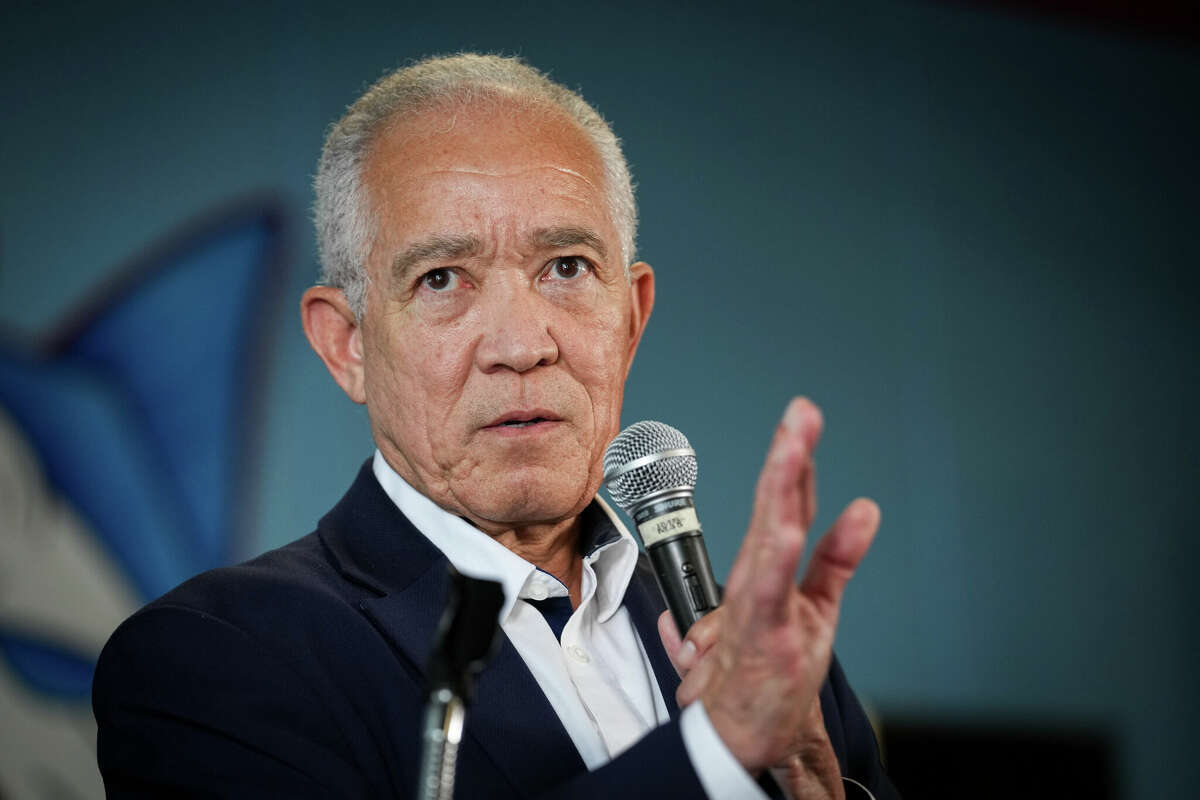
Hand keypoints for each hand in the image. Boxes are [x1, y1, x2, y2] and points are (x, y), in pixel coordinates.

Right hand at [658, 397, 878, 789]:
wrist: (735, 734)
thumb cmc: (768, 672)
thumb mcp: (819, 605)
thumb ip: (839, 556)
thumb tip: (866, 508)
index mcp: (768, 568)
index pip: (785, 503)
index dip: (795, 458)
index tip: (803, 417)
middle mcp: (757, 577)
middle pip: (774, 506)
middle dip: (788, 455)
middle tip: (800, 412)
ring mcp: (757, 602)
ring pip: (767, 535)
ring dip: (780, 490)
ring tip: (792, 449)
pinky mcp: (761, 634)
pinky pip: (766, 592)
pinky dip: (775, 559)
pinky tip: (785, 529)